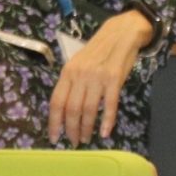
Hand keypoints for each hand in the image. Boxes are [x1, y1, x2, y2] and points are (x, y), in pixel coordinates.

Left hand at [48, 10, 152, 144]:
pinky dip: (107, 121)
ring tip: (87, 139)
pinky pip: (110, 105)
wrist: (121, 33)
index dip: (54, 122)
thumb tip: (66, 110)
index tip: (54, 138)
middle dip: (71, 129)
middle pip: (72, 109)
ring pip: (88, 109)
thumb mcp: (79, 64)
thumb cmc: (99, 50)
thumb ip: (72, 83)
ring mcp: (97, 77)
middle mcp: (80, 75)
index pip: (57, 101)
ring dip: (87, 128)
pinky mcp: (115, 79)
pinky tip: (105, 132)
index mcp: (68, 72)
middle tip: (74, 142)